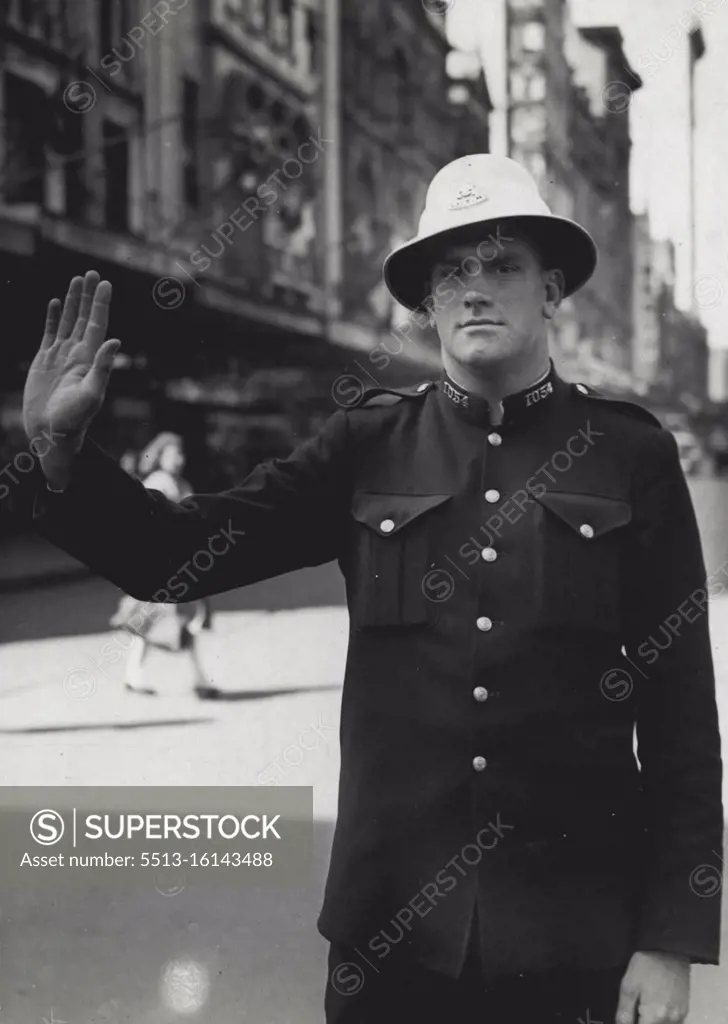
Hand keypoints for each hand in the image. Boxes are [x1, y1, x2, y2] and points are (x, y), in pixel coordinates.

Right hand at [23, 270, 119, 487]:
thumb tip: (115, 341)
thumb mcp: (92, 394)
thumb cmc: (74, 419)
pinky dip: (54, 317)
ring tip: (77, 280)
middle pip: (84, 318)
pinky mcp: (44, 361)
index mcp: (89, 359)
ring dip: (73, 301)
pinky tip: (57, 303)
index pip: (97, 324)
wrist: (51, 433)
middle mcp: (77, 354)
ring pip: (68, 321)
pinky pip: (50, 332)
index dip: (101, 304)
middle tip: (92, 273)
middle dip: (88, 296)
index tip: (105, 284)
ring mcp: (60, 356)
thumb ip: (103, 368)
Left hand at [616, 951, 689, 1023]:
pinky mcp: (685, 1010)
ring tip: (644, 1006)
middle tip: (636, 1008)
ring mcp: (680, 1016)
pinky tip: (655, 1007)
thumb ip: (624, 1012)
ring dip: (652, 1020)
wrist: (670, 948)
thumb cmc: (647, 964)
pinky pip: (672, 1022)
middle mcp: (671, 1020)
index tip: (628, 1017)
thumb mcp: (628, 985)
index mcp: (655, 1016)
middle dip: (642, 1020)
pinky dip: (662, 1019)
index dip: (631, 1023)